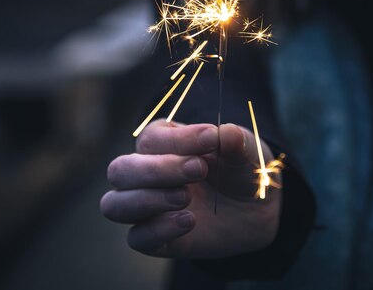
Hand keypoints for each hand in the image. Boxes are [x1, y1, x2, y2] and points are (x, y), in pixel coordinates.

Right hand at [100, 119, 281, 258]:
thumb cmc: (241, 169)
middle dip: (156, 170)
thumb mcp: (246, 150)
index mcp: (162, 143)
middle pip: (120, 170)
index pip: (151, 138)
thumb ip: (235, 141)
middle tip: (198, 169)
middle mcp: (146, 174)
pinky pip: (137, 238)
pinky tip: (189, 220)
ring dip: (147, 200)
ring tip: (186, 197)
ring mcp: (148, 208)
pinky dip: (157, 230)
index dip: (179, 139)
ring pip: (114, 205)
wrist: (257, 208)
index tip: (212, 138)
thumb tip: (227, 134)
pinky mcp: (158, 239)